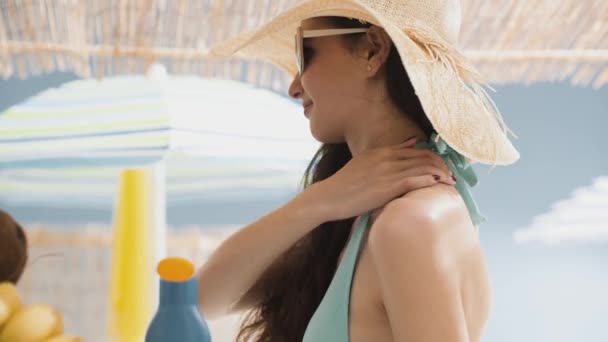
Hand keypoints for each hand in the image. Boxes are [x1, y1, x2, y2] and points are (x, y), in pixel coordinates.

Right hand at [310, 138, 454, 221]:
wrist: (329, 197)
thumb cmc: (345, 184)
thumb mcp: (365, 162)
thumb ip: (389, 153)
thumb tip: (412, 142)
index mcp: (382, 151)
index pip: (417, 149)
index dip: (434, 157)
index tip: (443, 166)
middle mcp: (387, 158)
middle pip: (425, 156)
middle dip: (442, 165)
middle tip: (452, 175)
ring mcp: (387, 171)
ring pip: (424, 167)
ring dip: (441, 174)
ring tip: (451, 182)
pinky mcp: (387, 186)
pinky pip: (416, 179)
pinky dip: (431, 180)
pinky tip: (440, 185)